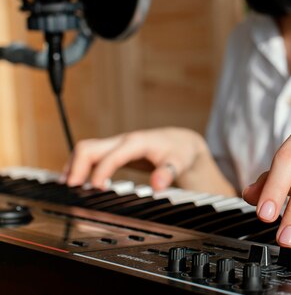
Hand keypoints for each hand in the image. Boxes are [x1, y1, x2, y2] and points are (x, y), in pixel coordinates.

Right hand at [65, 127, 231, 193]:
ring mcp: (115, 145)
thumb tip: (158, 185)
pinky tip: (76, 182)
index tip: (96, 189)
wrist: (180, 142)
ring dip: (73, 167)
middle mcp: (122, 141)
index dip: (100, 172)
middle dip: (76, 167)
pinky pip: (89, 155)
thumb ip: (168, 173)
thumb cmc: (178, 152)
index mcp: (136, 143)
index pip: (111, 155)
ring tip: (68, 188)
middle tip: (72, 189)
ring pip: (85, 150)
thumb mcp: (179, 163)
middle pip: (89, 148)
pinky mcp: (112, 151)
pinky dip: (79, 167)